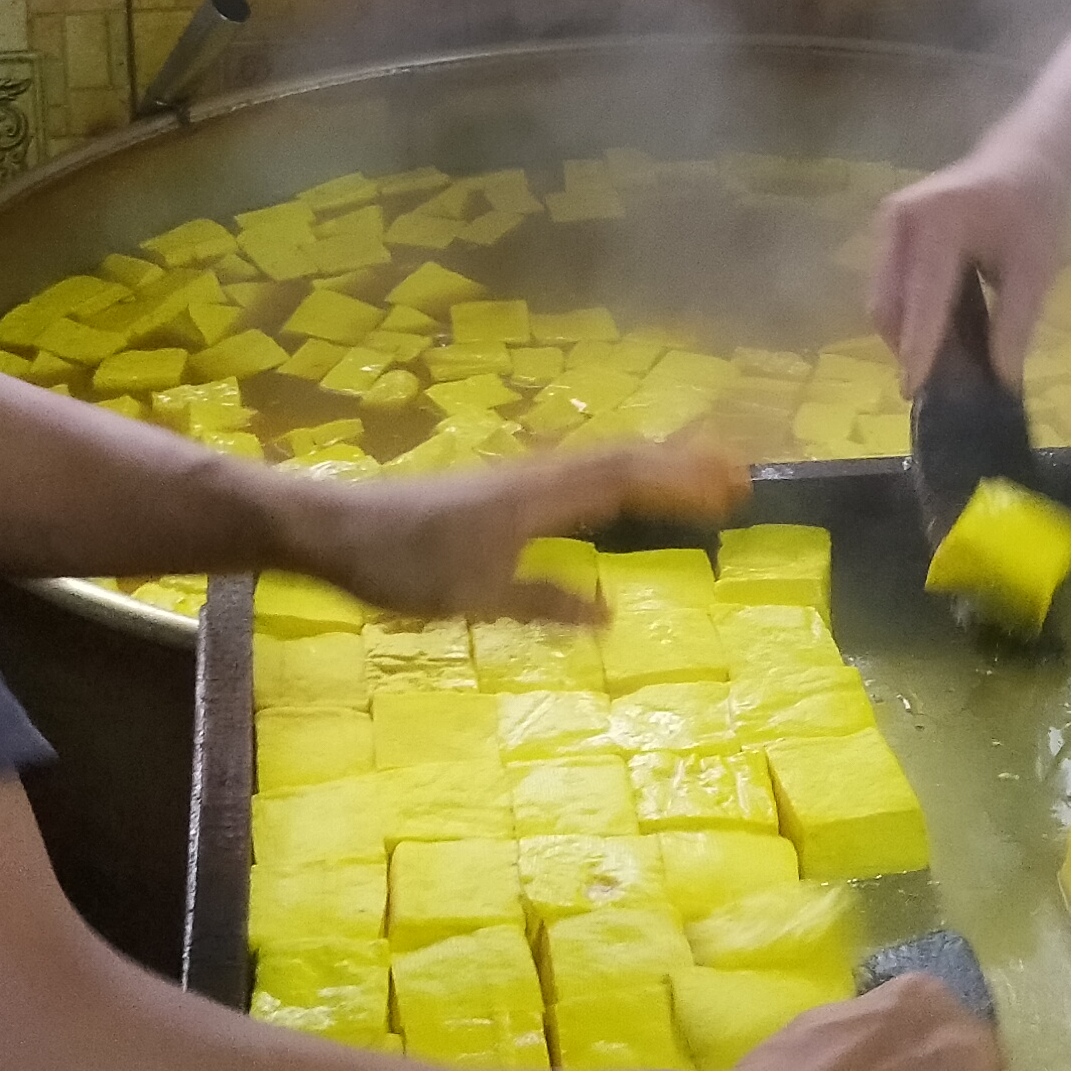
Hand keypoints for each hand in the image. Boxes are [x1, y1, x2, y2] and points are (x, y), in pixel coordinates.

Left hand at [268, 440, 749, 623]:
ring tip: (697, 483)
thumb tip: (612, 610)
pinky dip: (617, 480)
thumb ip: (544, 600)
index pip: (628, 478)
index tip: (737, 486)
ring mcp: (517, 480)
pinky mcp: (499, 491)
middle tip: (739, 477)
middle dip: (684, 466)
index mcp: (539, 496)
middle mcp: (536, 476)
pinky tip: (619, 500)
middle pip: (624, 460)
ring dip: (653, 469)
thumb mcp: (475, 595)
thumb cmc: (399, 563)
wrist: (331, 528)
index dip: (684, 480)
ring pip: (601, 463)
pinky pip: (577, 476)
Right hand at [869, 141, 1070, 393]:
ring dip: (906, 334)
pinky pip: (888, 287)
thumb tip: (1001, 380)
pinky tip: (939, 330)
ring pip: (883, 299)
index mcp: (940, 222)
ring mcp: (888, 223)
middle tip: (942, 384)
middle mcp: (901, 220)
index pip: (923, 297)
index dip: (919, 347)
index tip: (915, 390)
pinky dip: (908, 315)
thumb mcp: (1036, 269)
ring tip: (945, 360)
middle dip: (908, 346)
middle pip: (889, 303)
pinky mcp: (887, 231)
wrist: (1022, 162)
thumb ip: (1016, 324)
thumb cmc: (1034, 211)